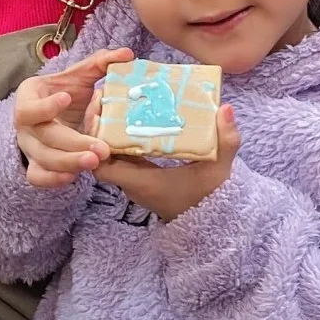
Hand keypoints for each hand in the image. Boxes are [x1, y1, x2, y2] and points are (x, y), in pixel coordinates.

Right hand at [14, 47, 133, 188]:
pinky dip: (52, 180)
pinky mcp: (36, 165)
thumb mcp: (78, 76)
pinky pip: (38, 177)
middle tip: (101, 149)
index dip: (45, 106)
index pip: (28, 107)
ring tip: (96, 162)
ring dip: (69, 162)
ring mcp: (29, 148)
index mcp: (28, 99)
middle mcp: (25, 126)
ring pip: (43, 160)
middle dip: (72, 143)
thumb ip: (100, 63)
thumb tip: (127, 54)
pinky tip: (74, 177)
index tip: (68, 98)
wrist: (51, 112)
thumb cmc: (65, 92)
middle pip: (44, 138)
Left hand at [94, 104, 240, 221]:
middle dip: (96, 126)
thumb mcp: (220, 169)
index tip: (98, 114)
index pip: (101, 166)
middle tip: (102, 96)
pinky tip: (126, 116)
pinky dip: (120, 137)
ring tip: (111, 99)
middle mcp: (133, 182)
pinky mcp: (142, 177)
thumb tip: (226, 109)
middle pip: (99, 154)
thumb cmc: (212, 199)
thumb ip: (226, 140)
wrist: (213, 222)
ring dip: (106, 130)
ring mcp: (136, 180)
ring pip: (109, 154)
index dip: (93, 142)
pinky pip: (122, 155)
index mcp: (143, 182)